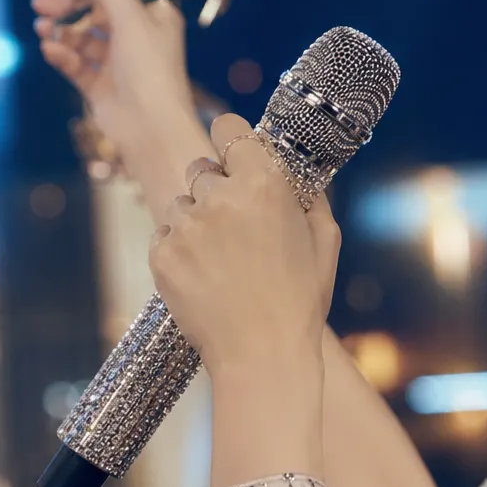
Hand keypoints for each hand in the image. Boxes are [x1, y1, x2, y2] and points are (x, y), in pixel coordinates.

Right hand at [33, 0, 195, 142]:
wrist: (150, 129)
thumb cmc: (149, 70)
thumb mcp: (129, 19)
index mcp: (154, 17)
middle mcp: (137, 37)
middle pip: (96, 13)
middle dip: (69, 8)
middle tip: (40, 4)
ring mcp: (118, 64)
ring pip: (84, 39)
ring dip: (63, 33)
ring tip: (42, 29)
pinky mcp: (102, 87)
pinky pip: (78, 65)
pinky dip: (64, 56)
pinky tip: (51, 51)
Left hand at [148, 114, 339, 377]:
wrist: (262, 358)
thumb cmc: (299, 301)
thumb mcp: (325, 242)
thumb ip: (310, 197)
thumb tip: (297, 176)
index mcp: (263, 183)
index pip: (228, 128)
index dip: (231, 141)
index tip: (235, 156)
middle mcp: (219, 196)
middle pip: (201, 167)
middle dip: (216, 187)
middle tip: (235, 225)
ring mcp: (185, 226)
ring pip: (180, 203)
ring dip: (196, 220)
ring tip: (221, 259)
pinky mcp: (161, 255)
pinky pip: (164, 235)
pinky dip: (180, 250)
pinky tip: (205, 277)